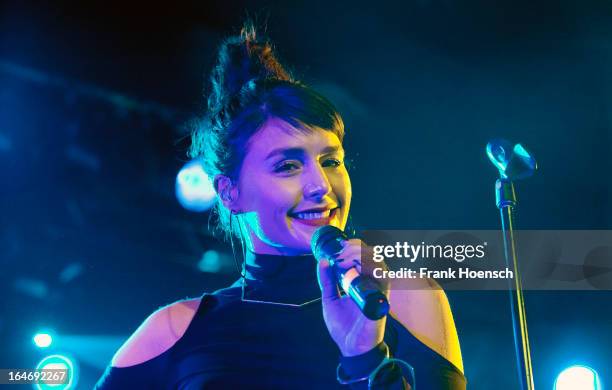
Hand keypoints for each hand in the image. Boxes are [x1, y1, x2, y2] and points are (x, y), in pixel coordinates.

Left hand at [316, 239, 389, 356]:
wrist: (351, 347)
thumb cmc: (343, 325)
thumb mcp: (330, 300)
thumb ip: (327, 281)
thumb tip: (322, 261)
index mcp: (360, 282)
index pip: (363, 257)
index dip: (354, 248)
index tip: (339, 247)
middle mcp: (371, 284)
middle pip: (372, 256)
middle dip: (356, 249)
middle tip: (341, 252)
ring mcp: (378, 290)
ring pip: (379, 264)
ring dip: (363, 256)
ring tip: (347, 258)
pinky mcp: (382, 299)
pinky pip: (383, 279)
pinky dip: (373, 269)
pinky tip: (358, 268)